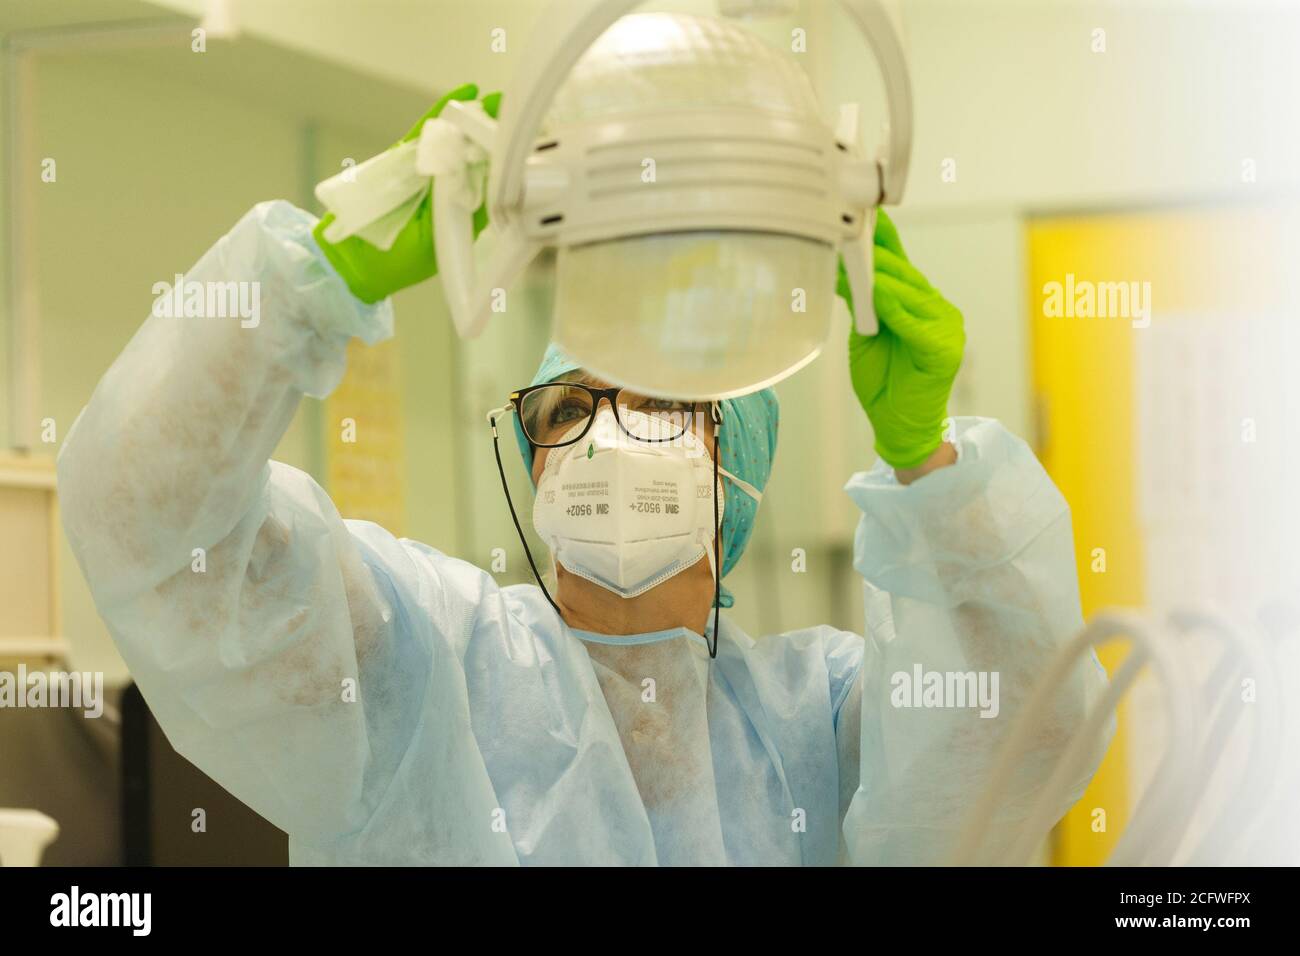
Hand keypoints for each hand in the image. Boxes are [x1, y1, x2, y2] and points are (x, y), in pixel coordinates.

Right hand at [313, 84, 501, 303]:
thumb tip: (494, 193)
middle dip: (493, 132)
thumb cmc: (398, 262)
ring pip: (454, 139)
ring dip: (475, 117)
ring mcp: (424, 171)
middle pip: (474, 154)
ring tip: (496, 98)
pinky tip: (463, 95)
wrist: (354, 259)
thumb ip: (464, 218)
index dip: (504, 161)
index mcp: (461, 210)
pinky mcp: (402, 159)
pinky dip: (443, 112)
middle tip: (514, 111)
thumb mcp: (438, 244)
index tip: (524, 144)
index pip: (489, 181)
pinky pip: (425, 132)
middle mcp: (445, 188)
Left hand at [841, 209, 964, 469]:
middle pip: (903, 274)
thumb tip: (840, 267)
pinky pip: (915, 323)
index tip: (865, 212)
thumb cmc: (883, 382)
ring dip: (880, 275)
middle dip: (874, 254)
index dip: (883, 239)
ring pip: (909, 293)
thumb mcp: (864, 333)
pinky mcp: (944, 348)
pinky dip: (895, 308)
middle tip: (847, 231)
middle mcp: (935, 308)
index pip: (899, 264)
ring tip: (856, 256)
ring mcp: (945, 326)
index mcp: (917, 302)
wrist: (899, 425)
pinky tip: (879, 292)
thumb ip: (861, 303)